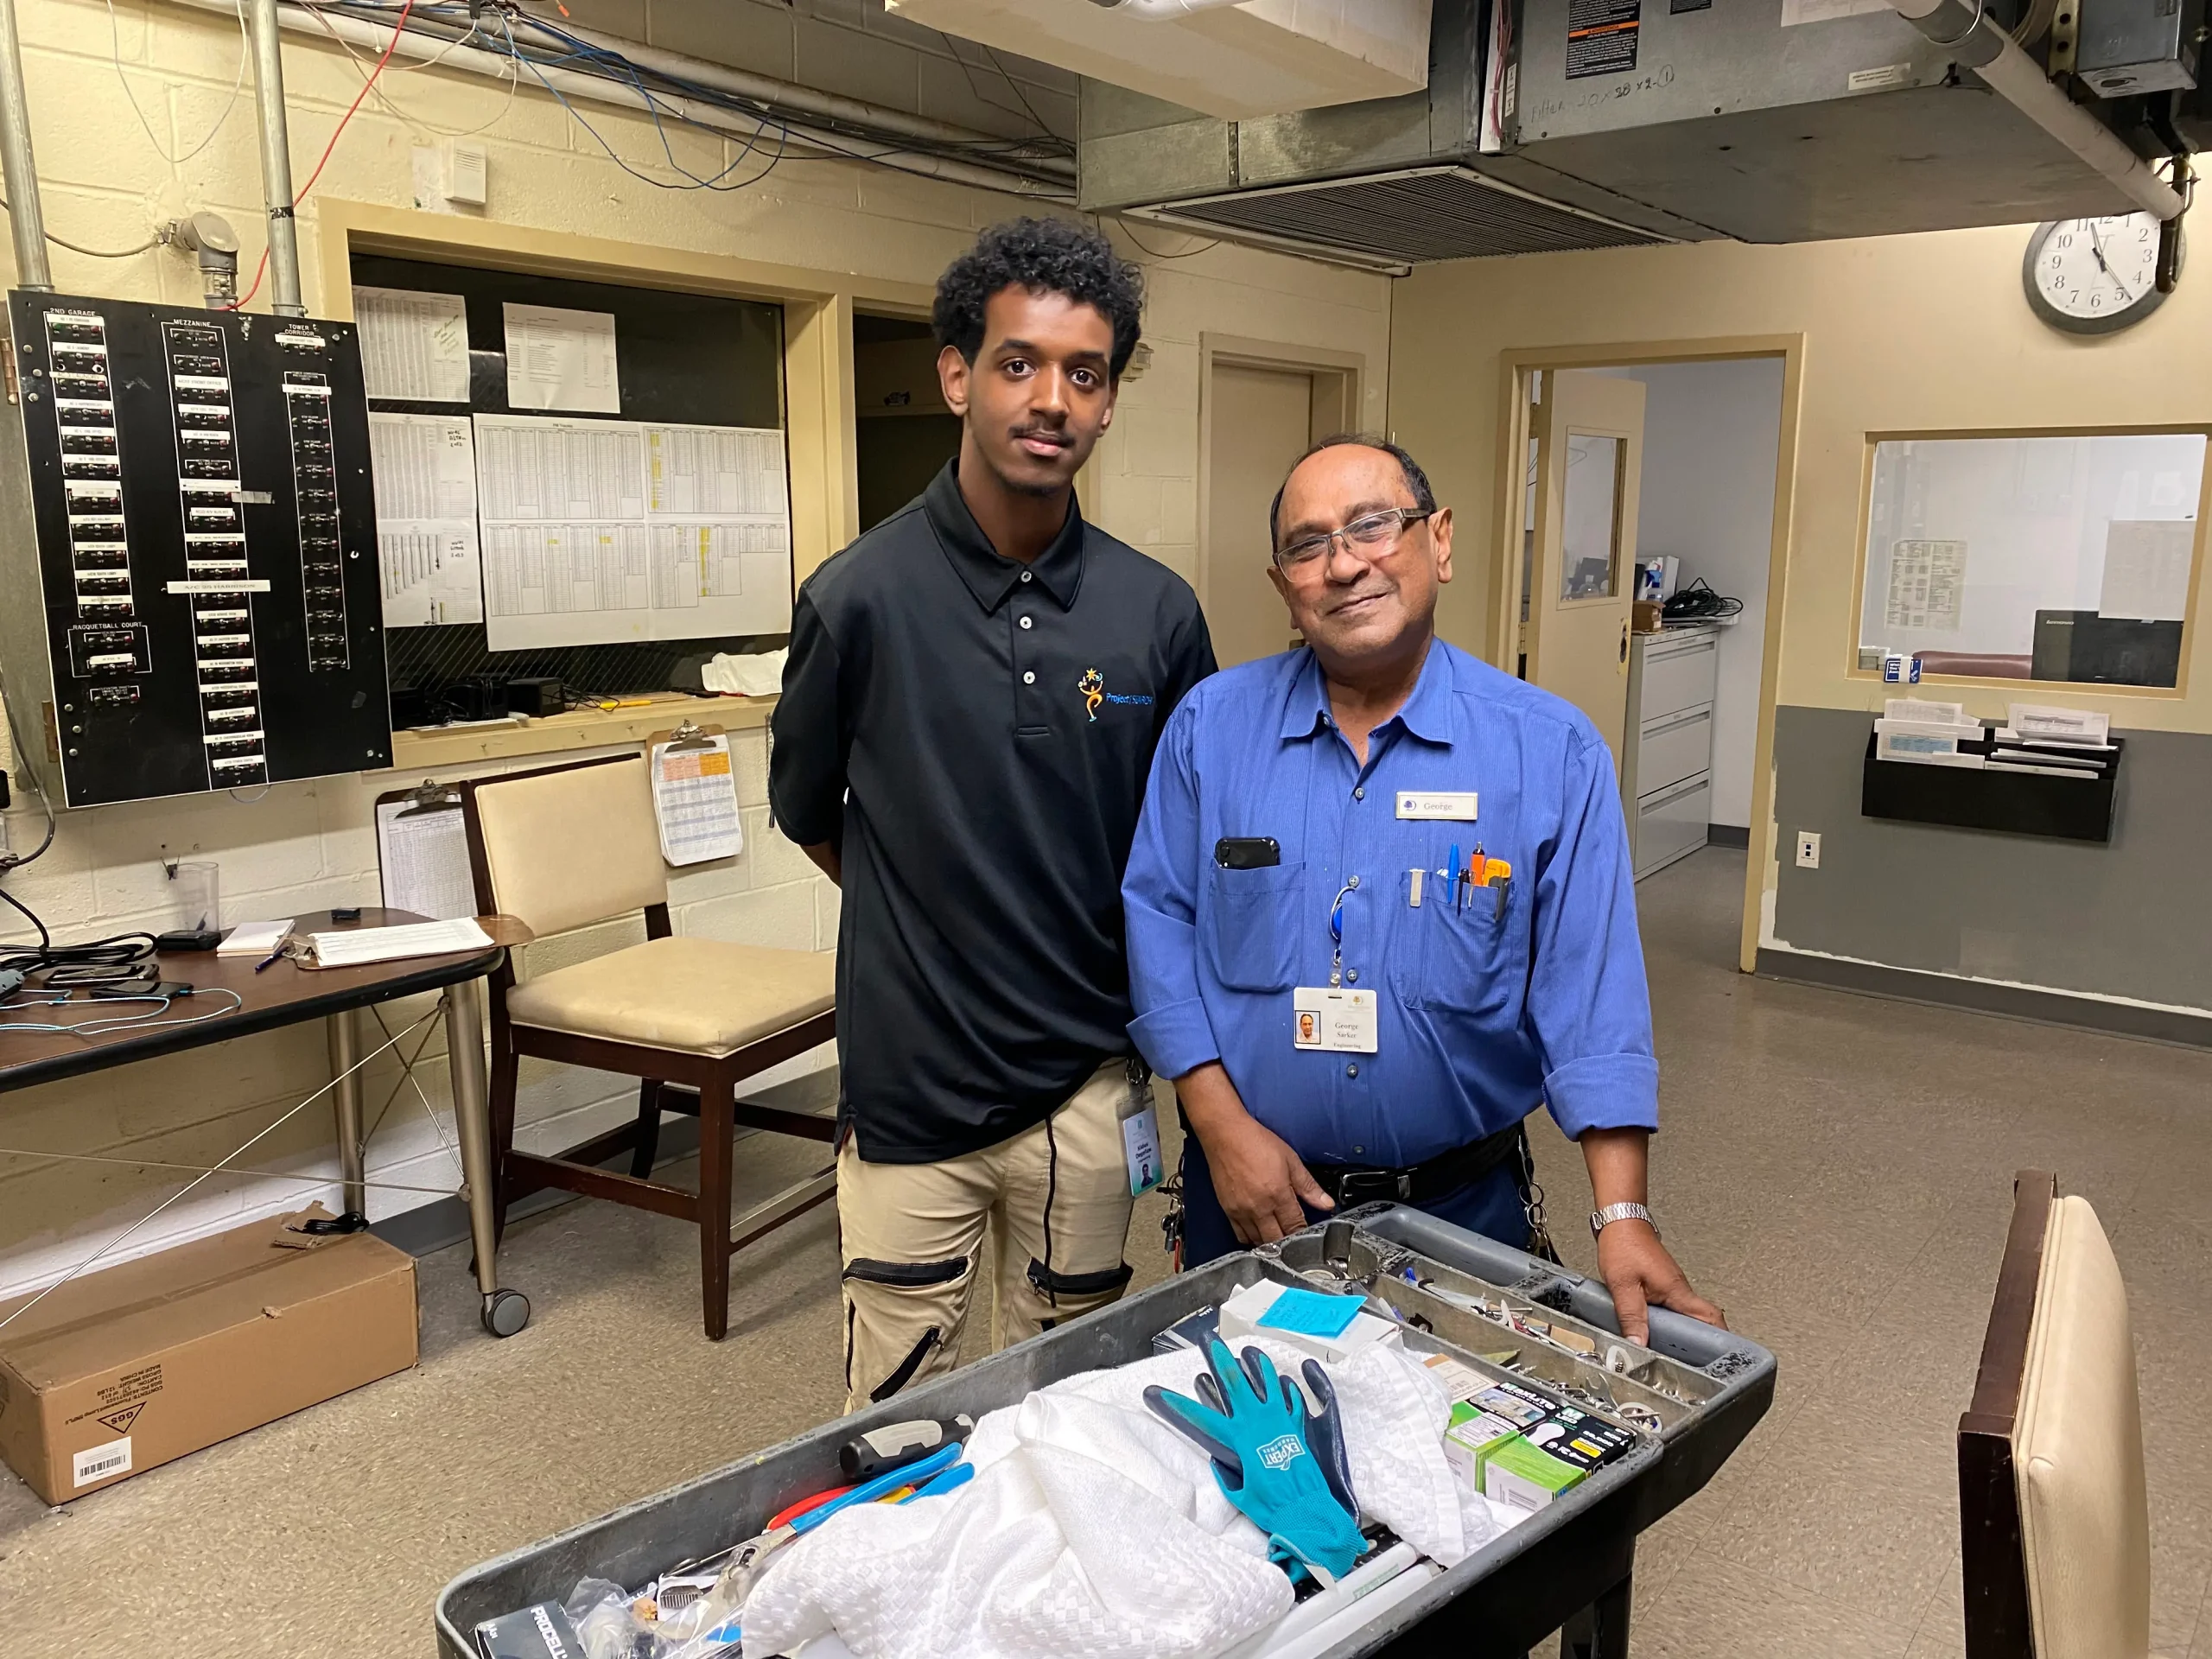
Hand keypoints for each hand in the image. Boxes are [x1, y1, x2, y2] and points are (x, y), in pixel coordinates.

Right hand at [1199, 1111, 1333, 1246]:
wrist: (1225, 1135)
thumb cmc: (1256, 1142)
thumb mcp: (1290, 1160)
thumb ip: (1309, 1186)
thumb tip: (1326, 1203)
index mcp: (1278, 1194)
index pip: (1295, 1226)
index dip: (1303, 1233)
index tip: (1308, 1234)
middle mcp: (1259, 1207)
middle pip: (1276, 1240)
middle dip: (1288, 1243)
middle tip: (1294, 1239)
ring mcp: (1241, 1211)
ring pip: (1258, 1242)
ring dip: (1270, 1243)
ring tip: (1278, 1237)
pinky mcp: (1228, 1210)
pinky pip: (1240, 1236)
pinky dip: (1251, 1239)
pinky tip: (1259, 1233)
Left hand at [1595, 1220, 1725, 1345]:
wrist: (1620, 1223)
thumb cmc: (1624, 1245)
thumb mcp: (1623, 1285)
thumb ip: (1630, 1316)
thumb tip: (1638, 1344)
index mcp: (1677, 1291)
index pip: (1711, 1317)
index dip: (1719, 1339)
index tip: (1720, 1358)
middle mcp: (1679, 1290)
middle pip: (1701, 1321)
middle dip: (1699, 1343)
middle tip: (1691, 1363)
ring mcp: (1672, 1287)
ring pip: (1685, 1316)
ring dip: (1680, 1334)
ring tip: (1672, 1354)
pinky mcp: (1663, 1286)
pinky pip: (1672, 1309)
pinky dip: (1667, 1323)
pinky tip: (1654, 1331)